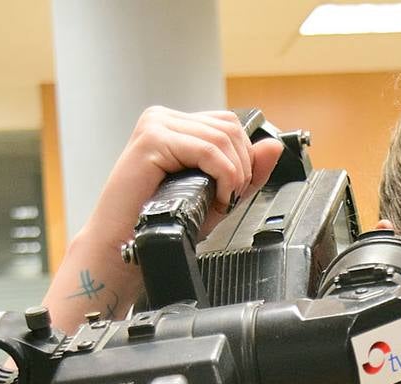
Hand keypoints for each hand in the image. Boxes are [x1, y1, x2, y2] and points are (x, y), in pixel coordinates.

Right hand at [81, 107, 283, 249]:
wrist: (127, 247)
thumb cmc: (164, 223)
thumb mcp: (218, 195)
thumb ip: (248, 170)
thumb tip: (273, 145)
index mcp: (176, 126)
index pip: (229, 124)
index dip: (244, 158)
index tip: (235, 190)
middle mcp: (163, 119)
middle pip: (230, 128)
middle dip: (241, 168)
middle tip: (229, 199)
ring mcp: (154, 125)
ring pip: (223, 138)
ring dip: (233, 176)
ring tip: (220, 201)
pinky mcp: (151, 140)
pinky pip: (207, 151)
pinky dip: (223, 177)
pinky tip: (216, 198)